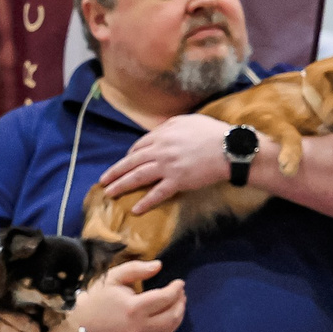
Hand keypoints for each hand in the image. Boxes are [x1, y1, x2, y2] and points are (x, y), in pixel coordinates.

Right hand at [74, 258, 185, 331]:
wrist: (81, 322)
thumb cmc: (97, 297)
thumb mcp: (114, 277)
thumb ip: (137, 269)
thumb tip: (159, 266)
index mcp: (134, 308)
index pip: (165, 298)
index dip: (176, 289)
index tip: (179, 282)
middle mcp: (139, 326)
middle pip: (172, 315)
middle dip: (180, 302)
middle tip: (180, 292)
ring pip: (170, 329)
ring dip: (178, 315)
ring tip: (178, 303)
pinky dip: (169, 326)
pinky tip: (167, 316)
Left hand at [97, 113, 239, 213]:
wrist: (229, 148)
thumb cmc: (213, 132)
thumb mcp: (189, 121)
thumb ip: (171, 126)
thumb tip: (161, 129)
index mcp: (163, 134)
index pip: (139, 146)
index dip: (129, 156)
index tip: (125, 162)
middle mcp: (160, 150)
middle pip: (131, 162)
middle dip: (115, 172)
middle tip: (103, 180)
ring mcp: (167, 166)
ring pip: (138, 177)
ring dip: (121, 186)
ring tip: (109, 193)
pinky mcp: (177, 181)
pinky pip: (157, 194)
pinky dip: (145, 203)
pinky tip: (136, 210)